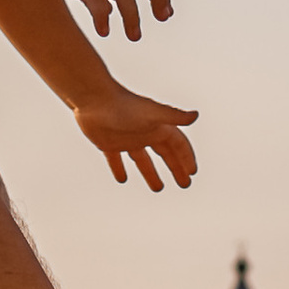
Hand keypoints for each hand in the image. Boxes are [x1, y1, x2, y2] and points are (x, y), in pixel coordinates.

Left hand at [76, 84, 200, 193]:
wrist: (93, 99)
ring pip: (142, 159)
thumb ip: (174, 116)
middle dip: (176, 168)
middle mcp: (144, 132)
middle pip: (165, 153)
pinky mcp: (108, 143)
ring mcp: (127, 139)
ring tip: (158, 188)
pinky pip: (115, 159)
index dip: (186, 157)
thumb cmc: (124, 105)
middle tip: (184, 184)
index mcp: (157, 126)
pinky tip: (121, 179)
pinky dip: (119, 168)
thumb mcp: (153, 113)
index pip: (178, 144)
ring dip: (151, 173)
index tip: (192, 172)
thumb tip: (195, 116)